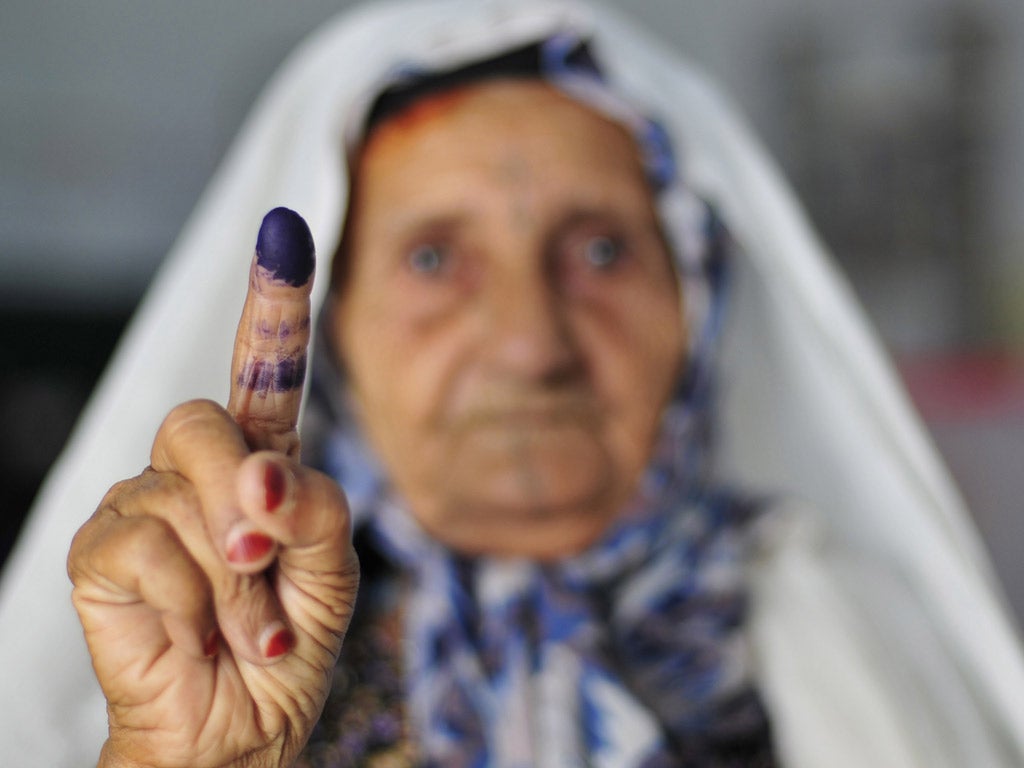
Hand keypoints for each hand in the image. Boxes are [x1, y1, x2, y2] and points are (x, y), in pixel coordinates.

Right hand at [68, 208, 358, 767]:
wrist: (244, 726)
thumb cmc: (288, 638)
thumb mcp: (332, 566)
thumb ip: (315, 504)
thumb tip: (262, 476)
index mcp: (262, 460)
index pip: (265, 370)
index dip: (274, 303)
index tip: (285, 231)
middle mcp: (199, 469)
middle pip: (207, 419)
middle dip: (244, 491)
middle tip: (264, 554)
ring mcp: (142, 504)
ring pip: (182, 489)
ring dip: (232, 570)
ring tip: (242, 618)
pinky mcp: (101, 552)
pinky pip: (146, 544)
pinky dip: (194, 599)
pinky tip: (199, 631)